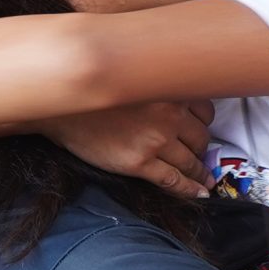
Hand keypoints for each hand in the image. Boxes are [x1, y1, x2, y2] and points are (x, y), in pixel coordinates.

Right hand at [42, 102, 213, 196]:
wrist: (63, 108)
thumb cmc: (95, 90)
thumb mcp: (135, 78)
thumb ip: (159, 85)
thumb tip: (176, 95)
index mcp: (169, 91)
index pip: (205, 110)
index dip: (204, 121)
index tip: (201, 127)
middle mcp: (169, 115)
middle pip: (201, 136)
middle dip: (201, 146)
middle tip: (200, 152)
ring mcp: (156, 141)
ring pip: (190, 160)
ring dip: (200, 170)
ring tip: (206, 177)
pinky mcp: (140, 163)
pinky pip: (173, 180)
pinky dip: (190, 188)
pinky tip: (200, 192)